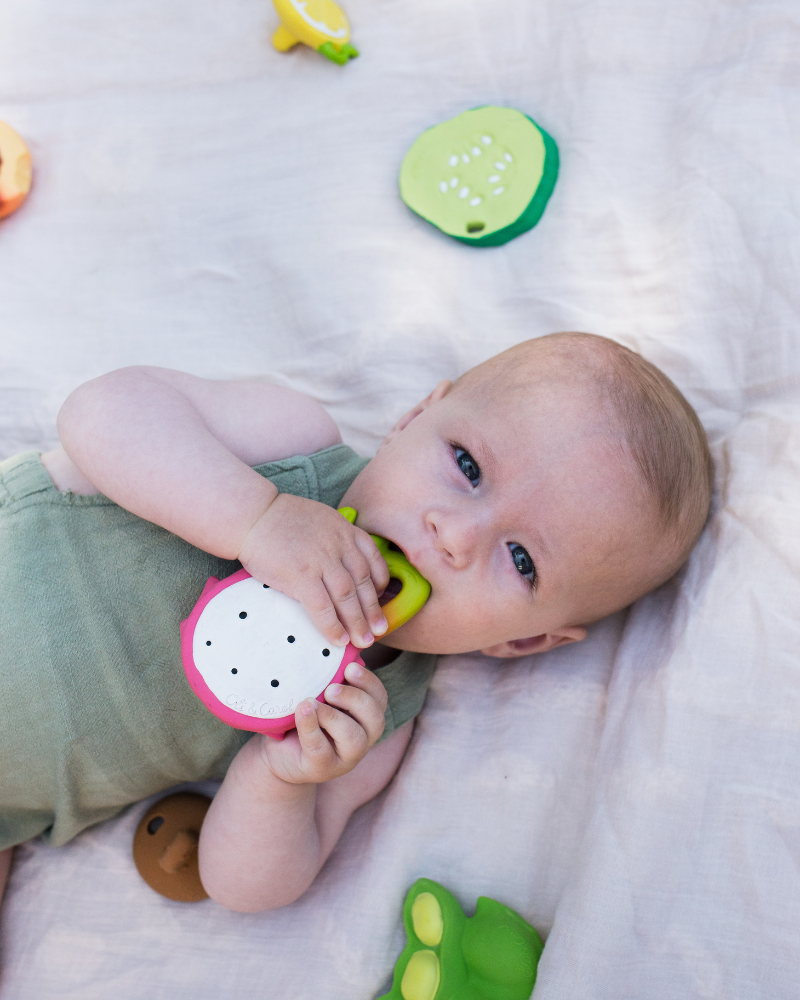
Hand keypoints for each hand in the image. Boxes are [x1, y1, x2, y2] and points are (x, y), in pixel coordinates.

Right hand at [238, 492, 389, 647]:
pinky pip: (322, 606)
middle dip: (373, 610)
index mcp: (345, 530)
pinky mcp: (300, 574)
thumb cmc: (280, 520)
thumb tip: (340, 565)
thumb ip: (335, 539)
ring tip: (364, 641)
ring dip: (357, 622)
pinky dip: (332, 625)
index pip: (373, 560)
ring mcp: (320, 560)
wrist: (252, 514)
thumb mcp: (320, 519)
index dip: (381, 583)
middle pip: (363, 582)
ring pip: (347, 596)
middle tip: (380, 630)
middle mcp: (338, 544)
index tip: (381, 599)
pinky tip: (338, 639)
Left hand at [260, 661, 387, 784]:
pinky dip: (311, 727)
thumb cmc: (305, 716)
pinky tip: (302, 711)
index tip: (350, 667)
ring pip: (354, 737)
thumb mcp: (321, 695)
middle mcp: (363, 737)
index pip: (380, 698)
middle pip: (375, 718)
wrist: (280, 751)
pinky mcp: (323, 768)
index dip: (369, 682)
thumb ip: (331, 679)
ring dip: (333, 716)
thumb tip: (333, 650)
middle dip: (355, 699)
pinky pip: (321, 748)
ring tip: (312, 701)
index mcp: (366, 716)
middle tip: (331, 688)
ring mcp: (345, 757)